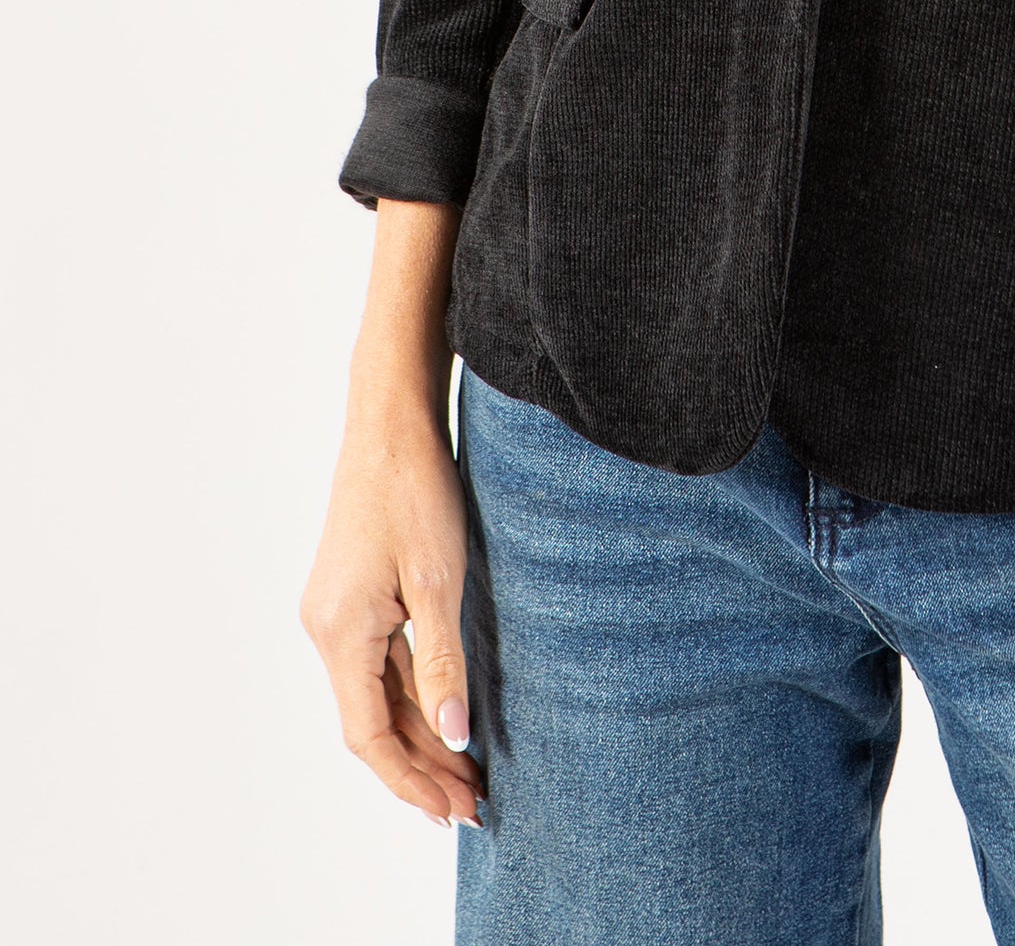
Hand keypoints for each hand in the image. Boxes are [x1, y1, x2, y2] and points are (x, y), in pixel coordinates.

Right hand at [301, 200, 480, 826]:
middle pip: (370, 721)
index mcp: (339, 631)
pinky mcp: (352, 592)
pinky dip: (410, 695)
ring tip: (469, 773)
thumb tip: (454, 732)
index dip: (410, 778)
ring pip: (375, 694)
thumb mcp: (438, 578)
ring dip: (419, 733)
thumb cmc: (414, 487)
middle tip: (475, 804)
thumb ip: (441, 661)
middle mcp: (326, 628)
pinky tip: (446, 712)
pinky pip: (378, 663)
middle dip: (422, 766)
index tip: (453, 809)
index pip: (368, 735)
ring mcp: (335, 610)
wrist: (391, 419)